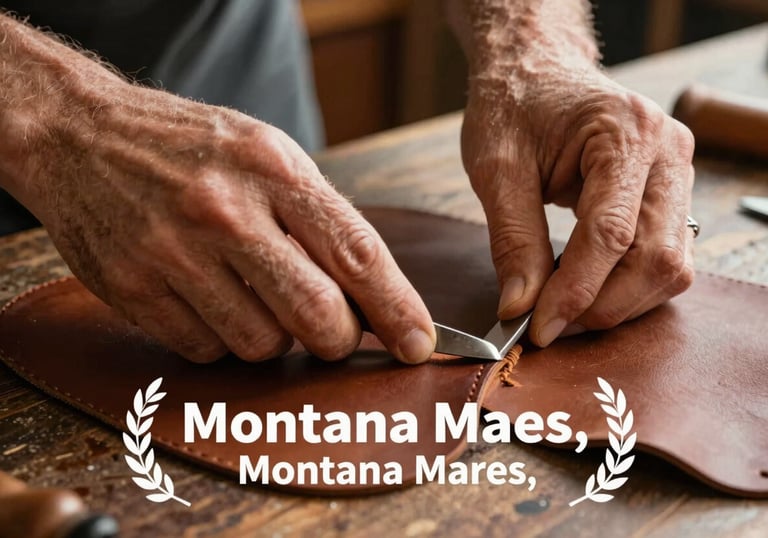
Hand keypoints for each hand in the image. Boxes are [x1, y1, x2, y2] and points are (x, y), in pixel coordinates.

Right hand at [12, 81, 435, 363]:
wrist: (83, 134)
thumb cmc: (192, 147)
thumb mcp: (268, 153)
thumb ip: (320, 218)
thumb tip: (372, 295)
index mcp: (274, 171)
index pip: (358, 254)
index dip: (398, 309)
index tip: (419, 343)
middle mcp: (227, 212)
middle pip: (317, 315)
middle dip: (338, 338)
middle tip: (333, 331)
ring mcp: (175, 253)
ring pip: (263, 344)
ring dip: (273, 337)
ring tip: (252, 295)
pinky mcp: (135, 289)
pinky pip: (207, 351)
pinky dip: (220, 339)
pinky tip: (208, 299)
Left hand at [461, 69, 694, 345]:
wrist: (537, 73)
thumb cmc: (514, 108)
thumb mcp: (497, 169)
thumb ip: (512, 240)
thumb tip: (520, 308)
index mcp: (625, 133)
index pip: (610, 233)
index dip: (575, 291)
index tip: (539, 329)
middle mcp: (667, 153)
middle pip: (654, 258)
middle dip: (601, 304)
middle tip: (549, 325)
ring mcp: (677, 174)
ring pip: (671, 267)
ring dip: (619, 303)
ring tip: (564, 309)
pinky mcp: (672, 195)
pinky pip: (667, 259)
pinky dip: (629, 287)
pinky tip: (588, 290)